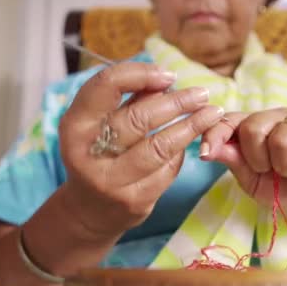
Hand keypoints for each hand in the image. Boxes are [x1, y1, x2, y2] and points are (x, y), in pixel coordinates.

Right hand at [58, 63, 223, 239]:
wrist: (91, 211)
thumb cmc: (100, 154)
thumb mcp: (100, 124)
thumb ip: (128, 100)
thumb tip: (165, 79)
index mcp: (75, 125)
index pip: (106, 86)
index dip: (140, 74)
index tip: (168, 75)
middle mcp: (88, 154)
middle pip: (139, 117)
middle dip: (177, 102)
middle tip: (202, 94)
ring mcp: (111, 181)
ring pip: (159, 146)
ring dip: (191, 126)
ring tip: (212, 114)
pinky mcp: (134, 201)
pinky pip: (167, 169)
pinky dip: (181, 152)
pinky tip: (190, 142)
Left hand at [201, 108, 286, 234]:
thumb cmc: (286, 190)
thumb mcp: (252, 180)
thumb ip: (233, 161)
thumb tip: (207, 148)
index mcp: (259, 124)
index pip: (230, 118)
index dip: (215, 134)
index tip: (204, 153)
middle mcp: (282, 117)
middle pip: (254, 126)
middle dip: (256, 158)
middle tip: (269, 171)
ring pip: (282, 138)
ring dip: (283, 168)